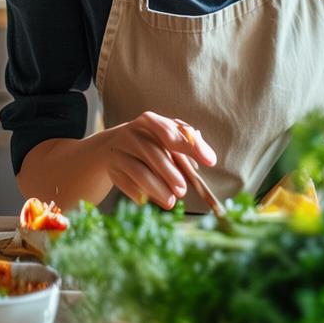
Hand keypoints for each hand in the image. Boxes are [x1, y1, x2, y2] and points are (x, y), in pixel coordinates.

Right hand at [100, 112, 216, 209]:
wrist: (113, 147)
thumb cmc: (150, 143)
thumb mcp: (168, 138)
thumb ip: (189, 144)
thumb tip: (208, 157)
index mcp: (150, 121)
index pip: (171, 132)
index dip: (192, 147)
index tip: (211, 161)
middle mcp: (132, 133)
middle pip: (154, 154)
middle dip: (171, 175)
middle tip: (183, 191)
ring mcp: (120, 150)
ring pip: (140, 172)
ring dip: (157, 189)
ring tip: (170, 202)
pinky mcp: (113, 169)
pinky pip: (128, 184)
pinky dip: (141, 195)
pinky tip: (148, 200)